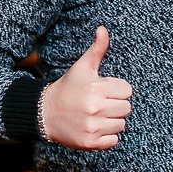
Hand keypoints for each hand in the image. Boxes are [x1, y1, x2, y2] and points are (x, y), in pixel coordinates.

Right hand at [40, 26, 131, 149]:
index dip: (117, 90)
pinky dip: (107, 136)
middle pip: (126, 108)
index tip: (104, 90)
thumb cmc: (68, 88)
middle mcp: (94, 108)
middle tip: (101, 103)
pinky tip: (95, 127)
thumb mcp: (82, 67)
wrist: (45, 113)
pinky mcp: (90, 142)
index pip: (127, 90)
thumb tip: (103, 29)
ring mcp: (92, 127)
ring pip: (121, 124)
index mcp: (95, 88)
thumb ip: (97, 49)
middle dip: (116, 105)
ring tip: (97, 115)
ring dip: (112, 121)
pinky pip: (114, 140)